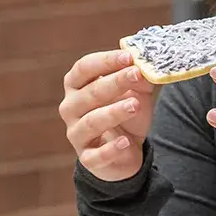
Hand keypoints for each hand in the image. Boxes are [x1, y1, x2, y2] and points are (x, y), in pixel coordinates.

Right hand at [60, 49, 156, 181]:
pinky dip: (111, 148)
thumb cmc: (125, 115)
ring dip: (113, 112)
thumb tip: (145, 69)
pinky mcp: (87, 158)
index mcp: (77, 86)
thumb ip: (139, 80)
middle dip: (114, 82)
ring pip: (91, 122)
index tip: (129, 56)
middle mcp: (70, 108)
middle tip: (136, 74)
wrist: (125, 152)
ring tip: (134, 105)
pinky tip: (126, 142)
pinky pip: (96, 154)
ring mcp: (77, 134)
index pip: (84, 68)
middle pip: (89, 93)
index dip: (105, 61)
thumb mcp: (135, 93)